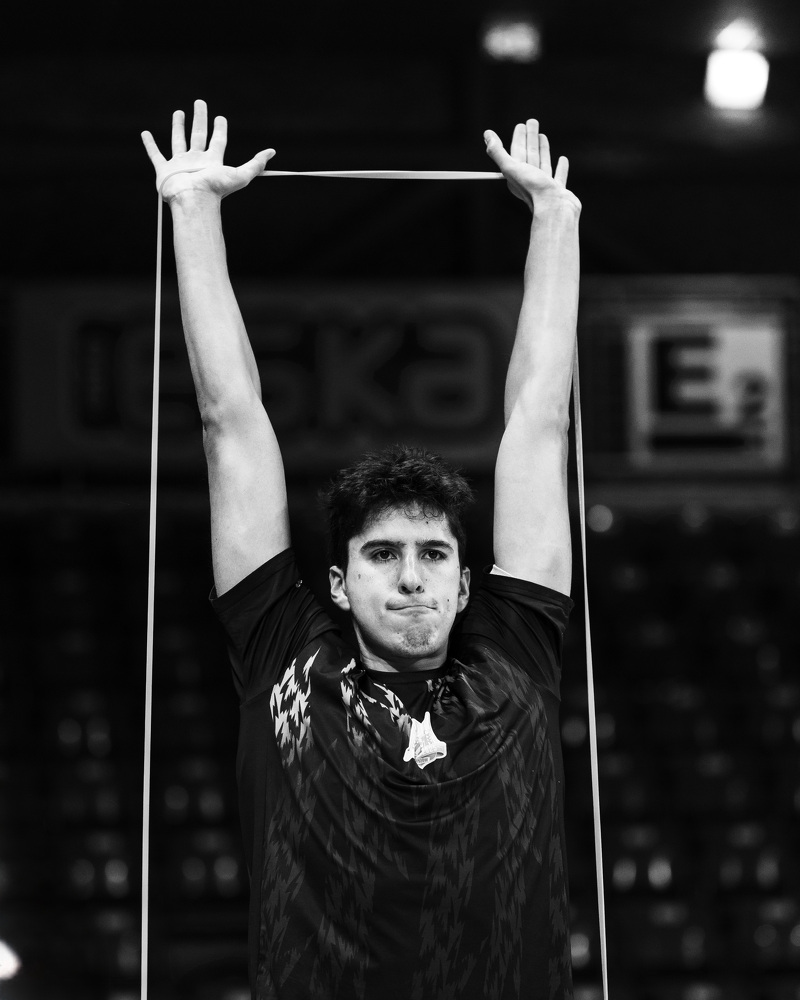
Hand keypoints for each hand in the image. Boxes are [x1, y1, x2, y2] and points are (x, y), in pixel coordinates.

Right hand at [141, 99, 275, 202]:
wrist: (194, 200)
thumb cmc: (216, 190)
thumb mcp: (242, 175)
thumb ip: (256, 164)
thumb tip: (272, 152)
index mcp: (212, 162)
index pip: (218, 141)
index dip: (220, 129)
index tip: (221, 118)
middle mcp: (196, 161)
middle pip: (198, 135)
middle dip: (200, 119)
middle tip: (200, 103)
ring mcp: (180, 165)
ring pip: (178, 141)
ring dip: (178, 126)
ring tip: (179, 112)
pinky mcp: (164, 170)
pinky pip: (155, 155)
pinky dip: (150, 145)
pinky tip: (146, 134)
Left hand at [483, 119, 579, 213]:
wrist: (554, 208)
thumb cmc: (533, 189)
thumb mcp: (511, 167)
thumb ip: (498, 152)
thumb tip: (486, 135)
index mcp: (518, 176)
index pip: (517, 152)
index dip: (518, 138)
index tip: (520, 125)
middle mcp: (530, 180)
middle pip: (529, 155)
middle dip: (530, 138)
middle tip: (532, 122)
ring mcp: (545, 186)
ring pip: (542, 163)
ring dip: (542, 149)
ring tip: (543, 136)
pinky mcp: (558, 190)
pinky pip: (558, 176)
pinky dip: (560, 167)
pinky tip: (562, 159)